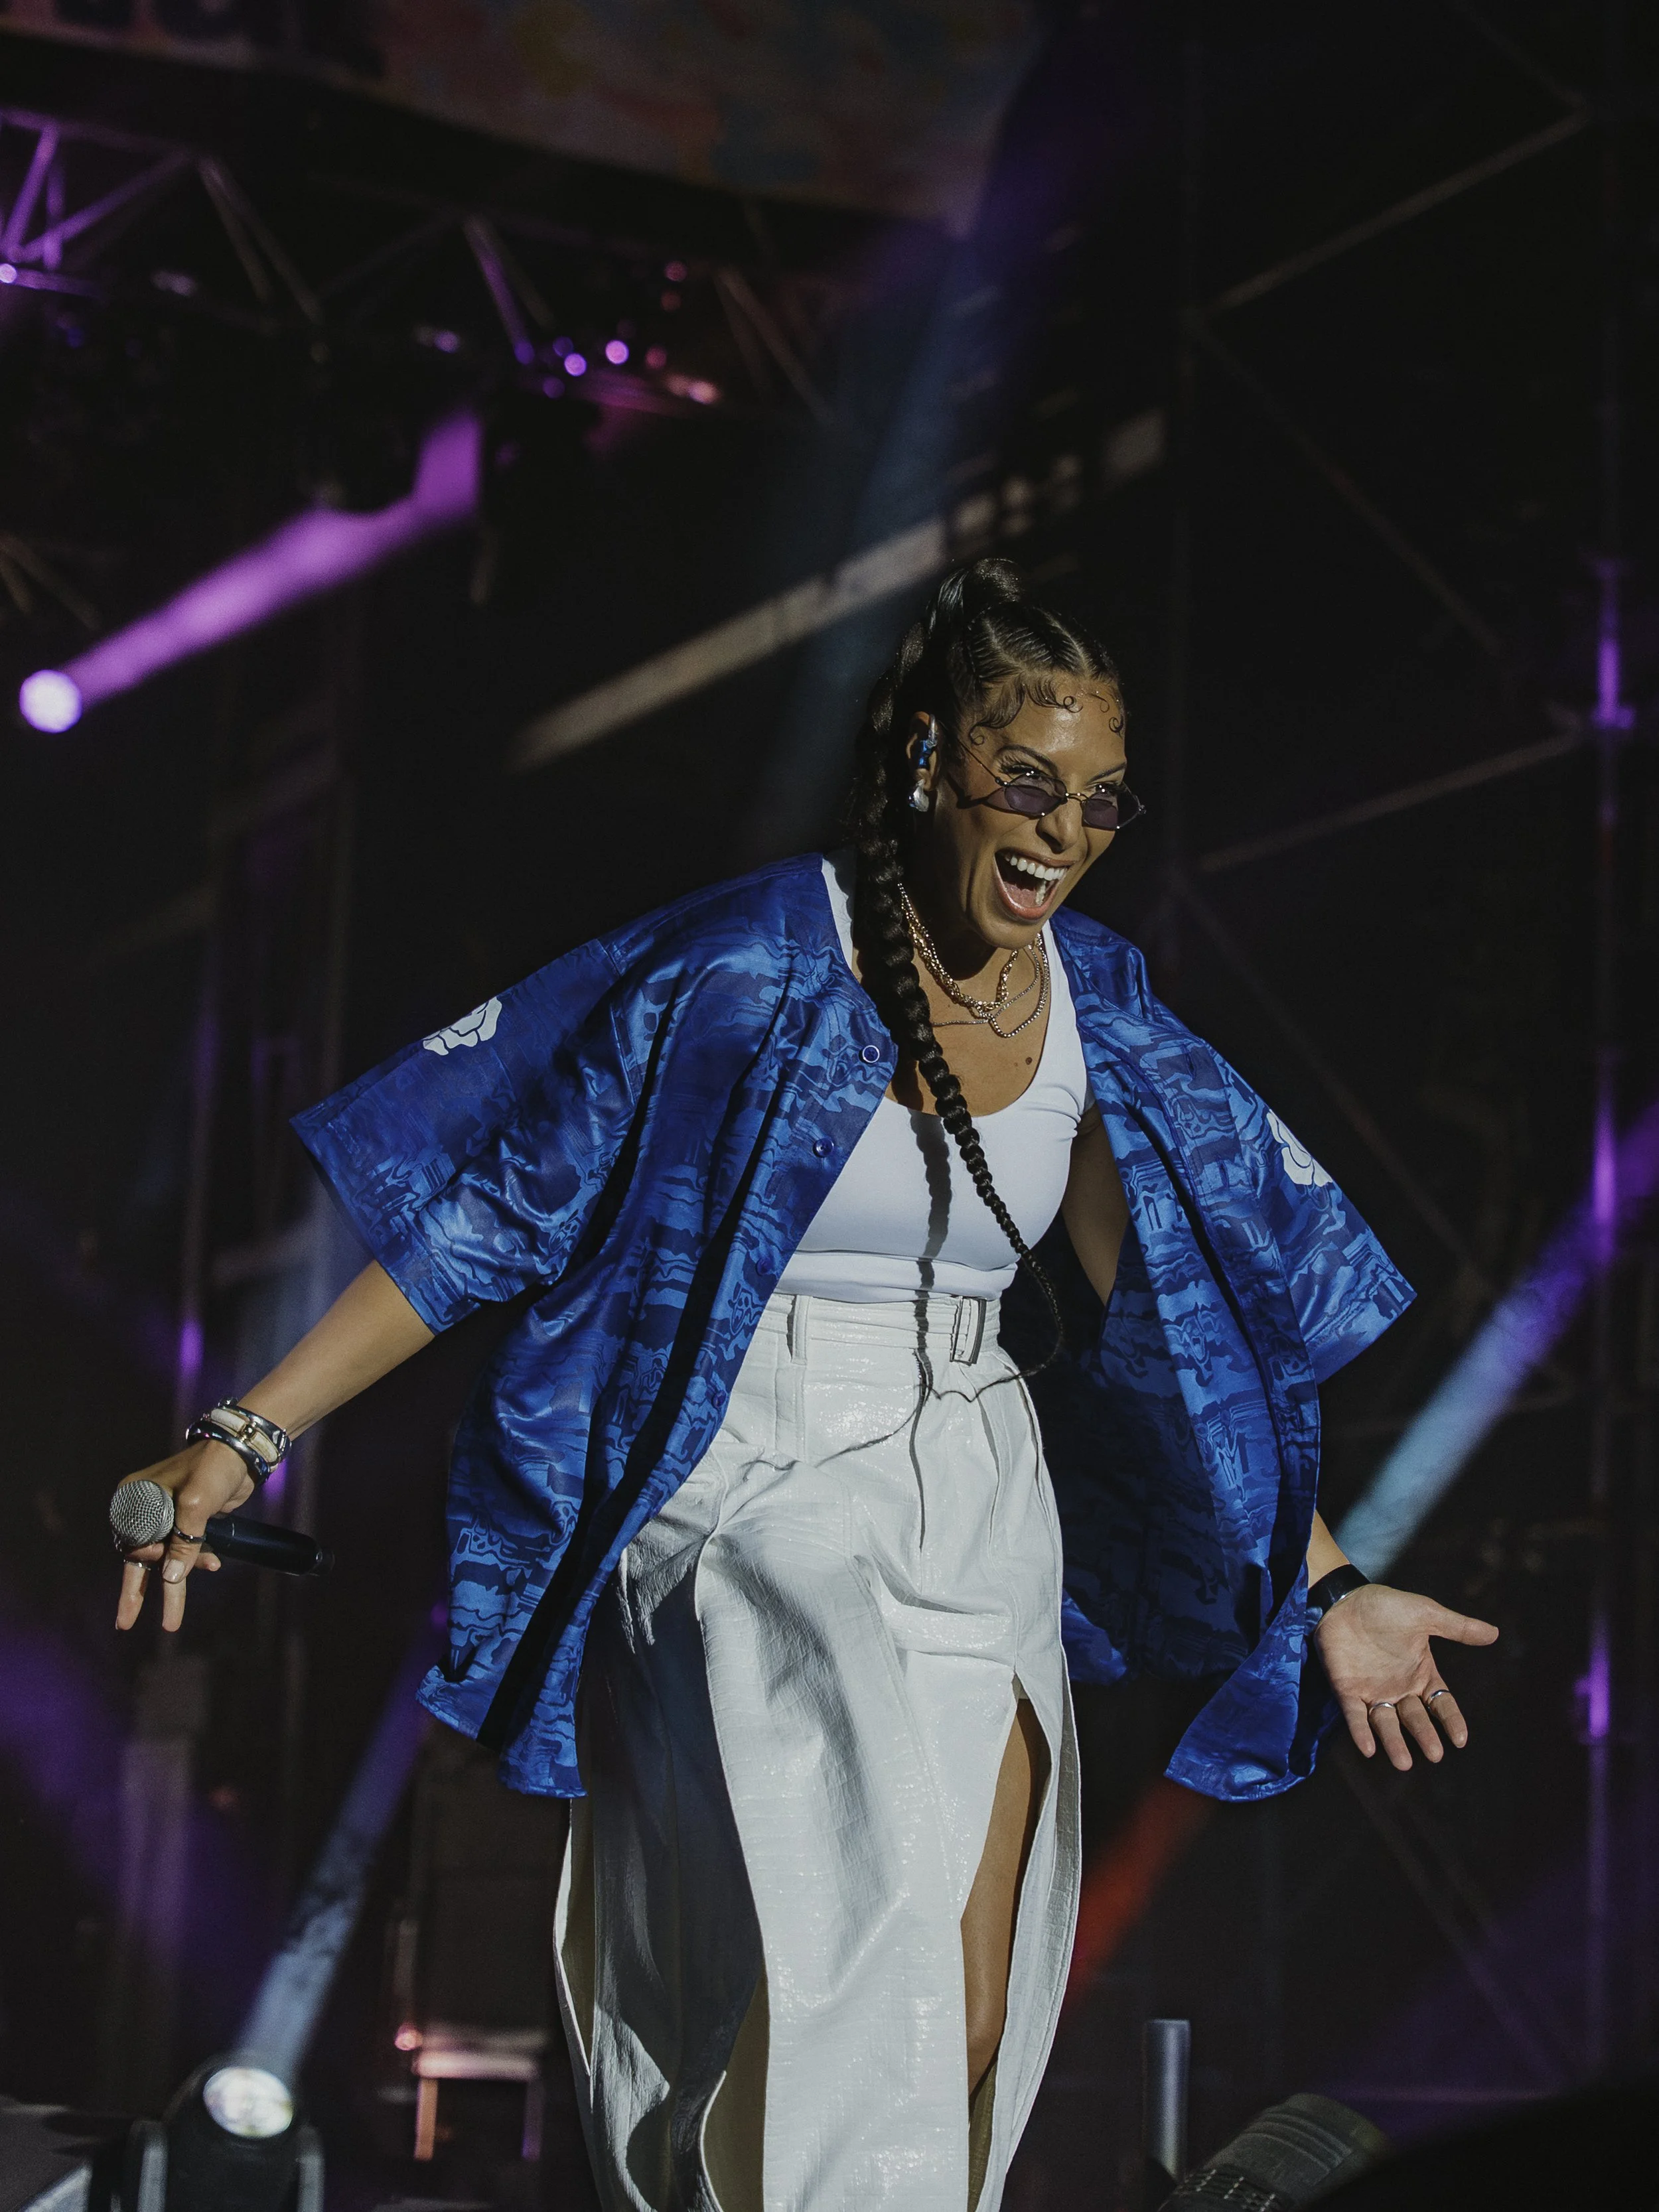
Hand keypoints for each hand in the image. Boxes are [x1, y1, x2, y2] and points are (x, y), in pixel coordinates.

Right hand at [114, 1440, 254, 1633]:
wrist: (244, 1455)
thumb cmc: (213, 1469)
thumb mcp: (196, 1504)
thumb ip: (184, 1542)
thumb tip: (172, 1578)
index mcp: (136, 1497)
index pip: (130, 1540)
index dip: (143, 1557)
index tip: (159, 1556)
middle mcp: (146, 1509)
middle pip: (139, 1557)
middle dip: (135, 1592)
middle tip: (124, 1623)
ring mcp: (167, 1518)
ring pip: (165, 1561)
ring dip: (173, 1588)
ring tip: (170, 1623)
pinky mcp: (188, 1524)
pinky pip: (186, 1553)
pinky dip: (196, 1562)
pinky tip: (212, 1563)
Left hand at [1314, 1583, 1497, 1771]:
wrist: (1343, 1599)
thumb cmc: (1386, 1606)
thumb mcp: (1425, 1615)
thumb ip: (1457, 1628)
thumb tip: (1495, 1633)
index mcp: (1420, 1673)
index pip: (1440, 1703)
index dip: (1450, 1720)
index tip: (1460, 1739)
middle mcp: (1398, 1688)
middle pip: (1415, 1718)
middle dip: (1424, 1736)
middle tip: (1434, 1754)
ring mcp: (1372, 1691)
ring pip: (1386, 1724)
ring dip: (1393, 1742)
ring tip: (1403, 1762)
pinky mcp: (1346, 1690)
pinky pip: (1355, 1715)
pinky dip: (1361, 1732)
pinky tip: (1368, 1748)